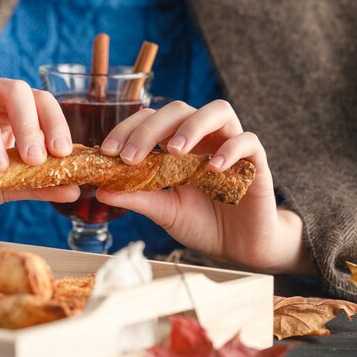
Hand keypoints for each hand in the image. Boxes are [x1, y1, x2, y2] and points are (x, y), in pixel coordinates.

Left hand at [97, 100, 311, 274]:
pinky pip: (249, 141)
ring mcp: (230, 145)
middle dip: (150, 128)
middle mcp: (204, 137)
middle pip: (179, 109)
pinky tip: (212, 168)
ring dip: (192, 126)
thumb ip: (138, 197)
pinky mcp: (256, 162)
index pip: (151, 119)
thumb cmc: (202, 223)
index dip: (128, 128)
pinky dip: (230, 149)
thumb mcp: (164, 211)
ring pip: (218, 110)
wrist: (239, 247)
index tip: (108, 151)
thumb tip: (100, 190)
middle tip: (131, 156)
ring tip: (173, 151)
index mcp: (178, 143)